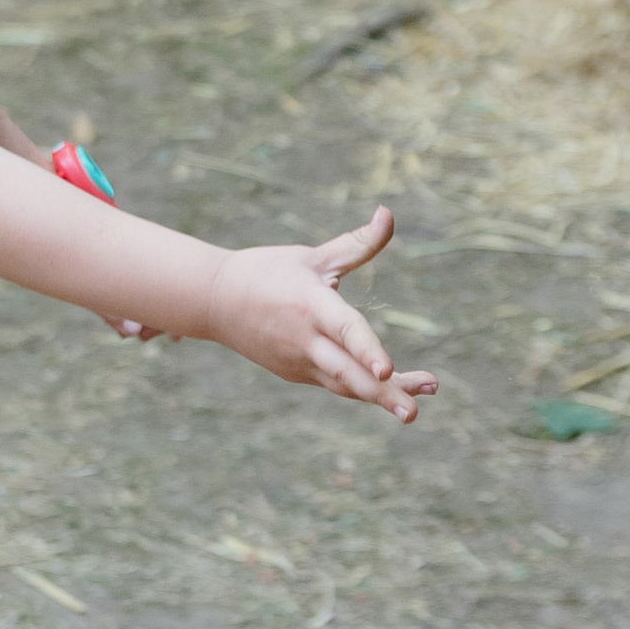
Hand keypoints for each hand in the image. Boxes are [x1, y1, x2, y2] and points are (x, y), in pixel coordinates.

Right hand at [199, 204, 436, 422]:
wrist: (215, 301)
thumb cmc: (268, 271)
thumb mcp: (311, 256)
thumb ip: (357, 243)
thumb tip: (389, 213)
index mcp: (310, 305)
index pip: (344, 330)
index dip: (367, 350)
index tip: (388, 370)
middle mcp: (305, 339)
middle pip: (347, 374)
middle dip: (384, 395)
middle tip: (413, 414)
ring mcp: (300, 361)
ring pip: (345, 386)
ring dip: (382, 398)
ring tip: (414, 410)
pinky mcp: (297, 373)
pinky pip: (336, 385)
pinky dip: (363, 391)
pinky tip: (392, 393)